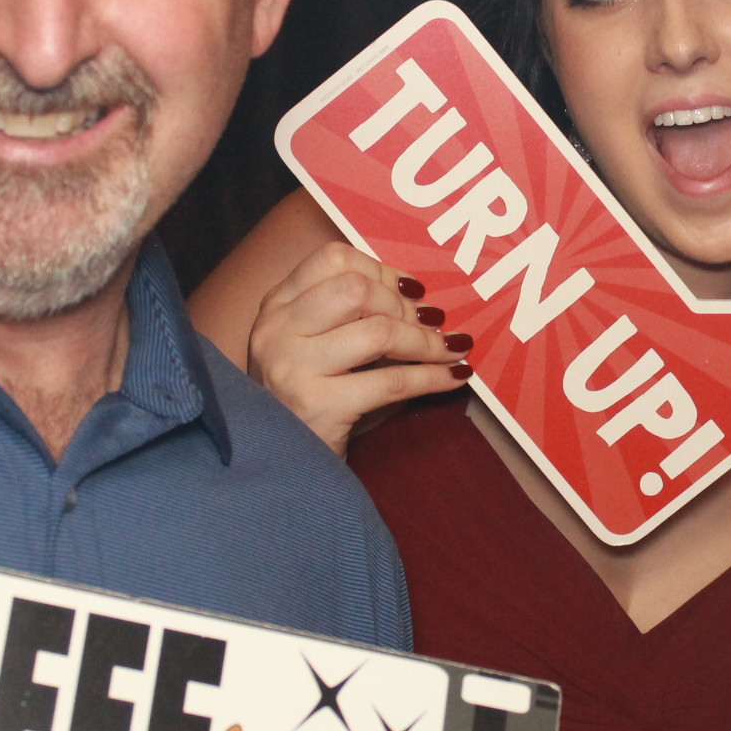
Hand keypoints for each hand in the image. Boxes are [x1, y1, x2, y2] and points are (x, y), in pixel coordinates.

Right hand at [247, 242, 470, 454]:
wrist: (282, 471)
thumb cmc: (307, 403)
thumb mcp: (310, 347)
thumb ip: (344, 314)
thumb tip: (419, 295)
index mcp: (277, 306)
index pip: (333, 259)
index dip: (383, 270)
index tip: (412, 292)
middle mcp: (276, 330)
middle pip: (357, 289)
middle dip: (405, 306)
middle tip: (432, 326)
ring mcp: (292, 367)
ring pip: (378, 331)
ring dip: (427, 342)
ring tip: (451, 350)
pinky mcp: (316, 405)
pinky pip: (391, 381)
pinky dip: (432, 377)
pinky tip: (453, 377)